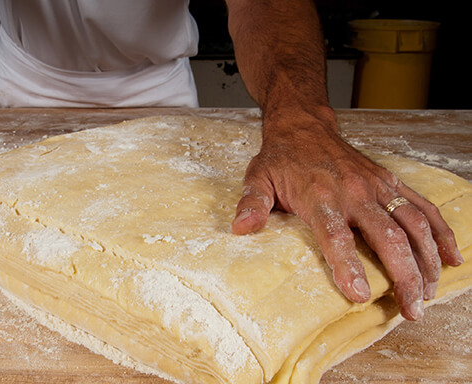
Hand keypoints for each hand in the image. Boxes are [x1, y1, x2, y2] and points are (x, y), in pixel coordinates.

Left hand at [231, 108, 462, 320]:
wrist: (304, 126)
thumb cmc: (280, 159)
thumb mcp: (258, 179)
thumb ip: (252, 205)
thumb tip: (241, 228)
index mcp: (319, 197)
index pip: (336, 236)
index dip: (348, 266)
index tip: (360, 295)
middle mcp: (354, 192)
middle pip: (387, 237)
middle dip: (404, 275)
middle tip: (412, 310)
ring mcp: (377, 187)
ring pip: (413, 224)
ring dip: (427, 260)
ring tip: (429, 294)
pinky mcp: (390, 182)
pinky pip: (423, 207)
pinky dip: (442, 233)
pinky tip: (452, 259)